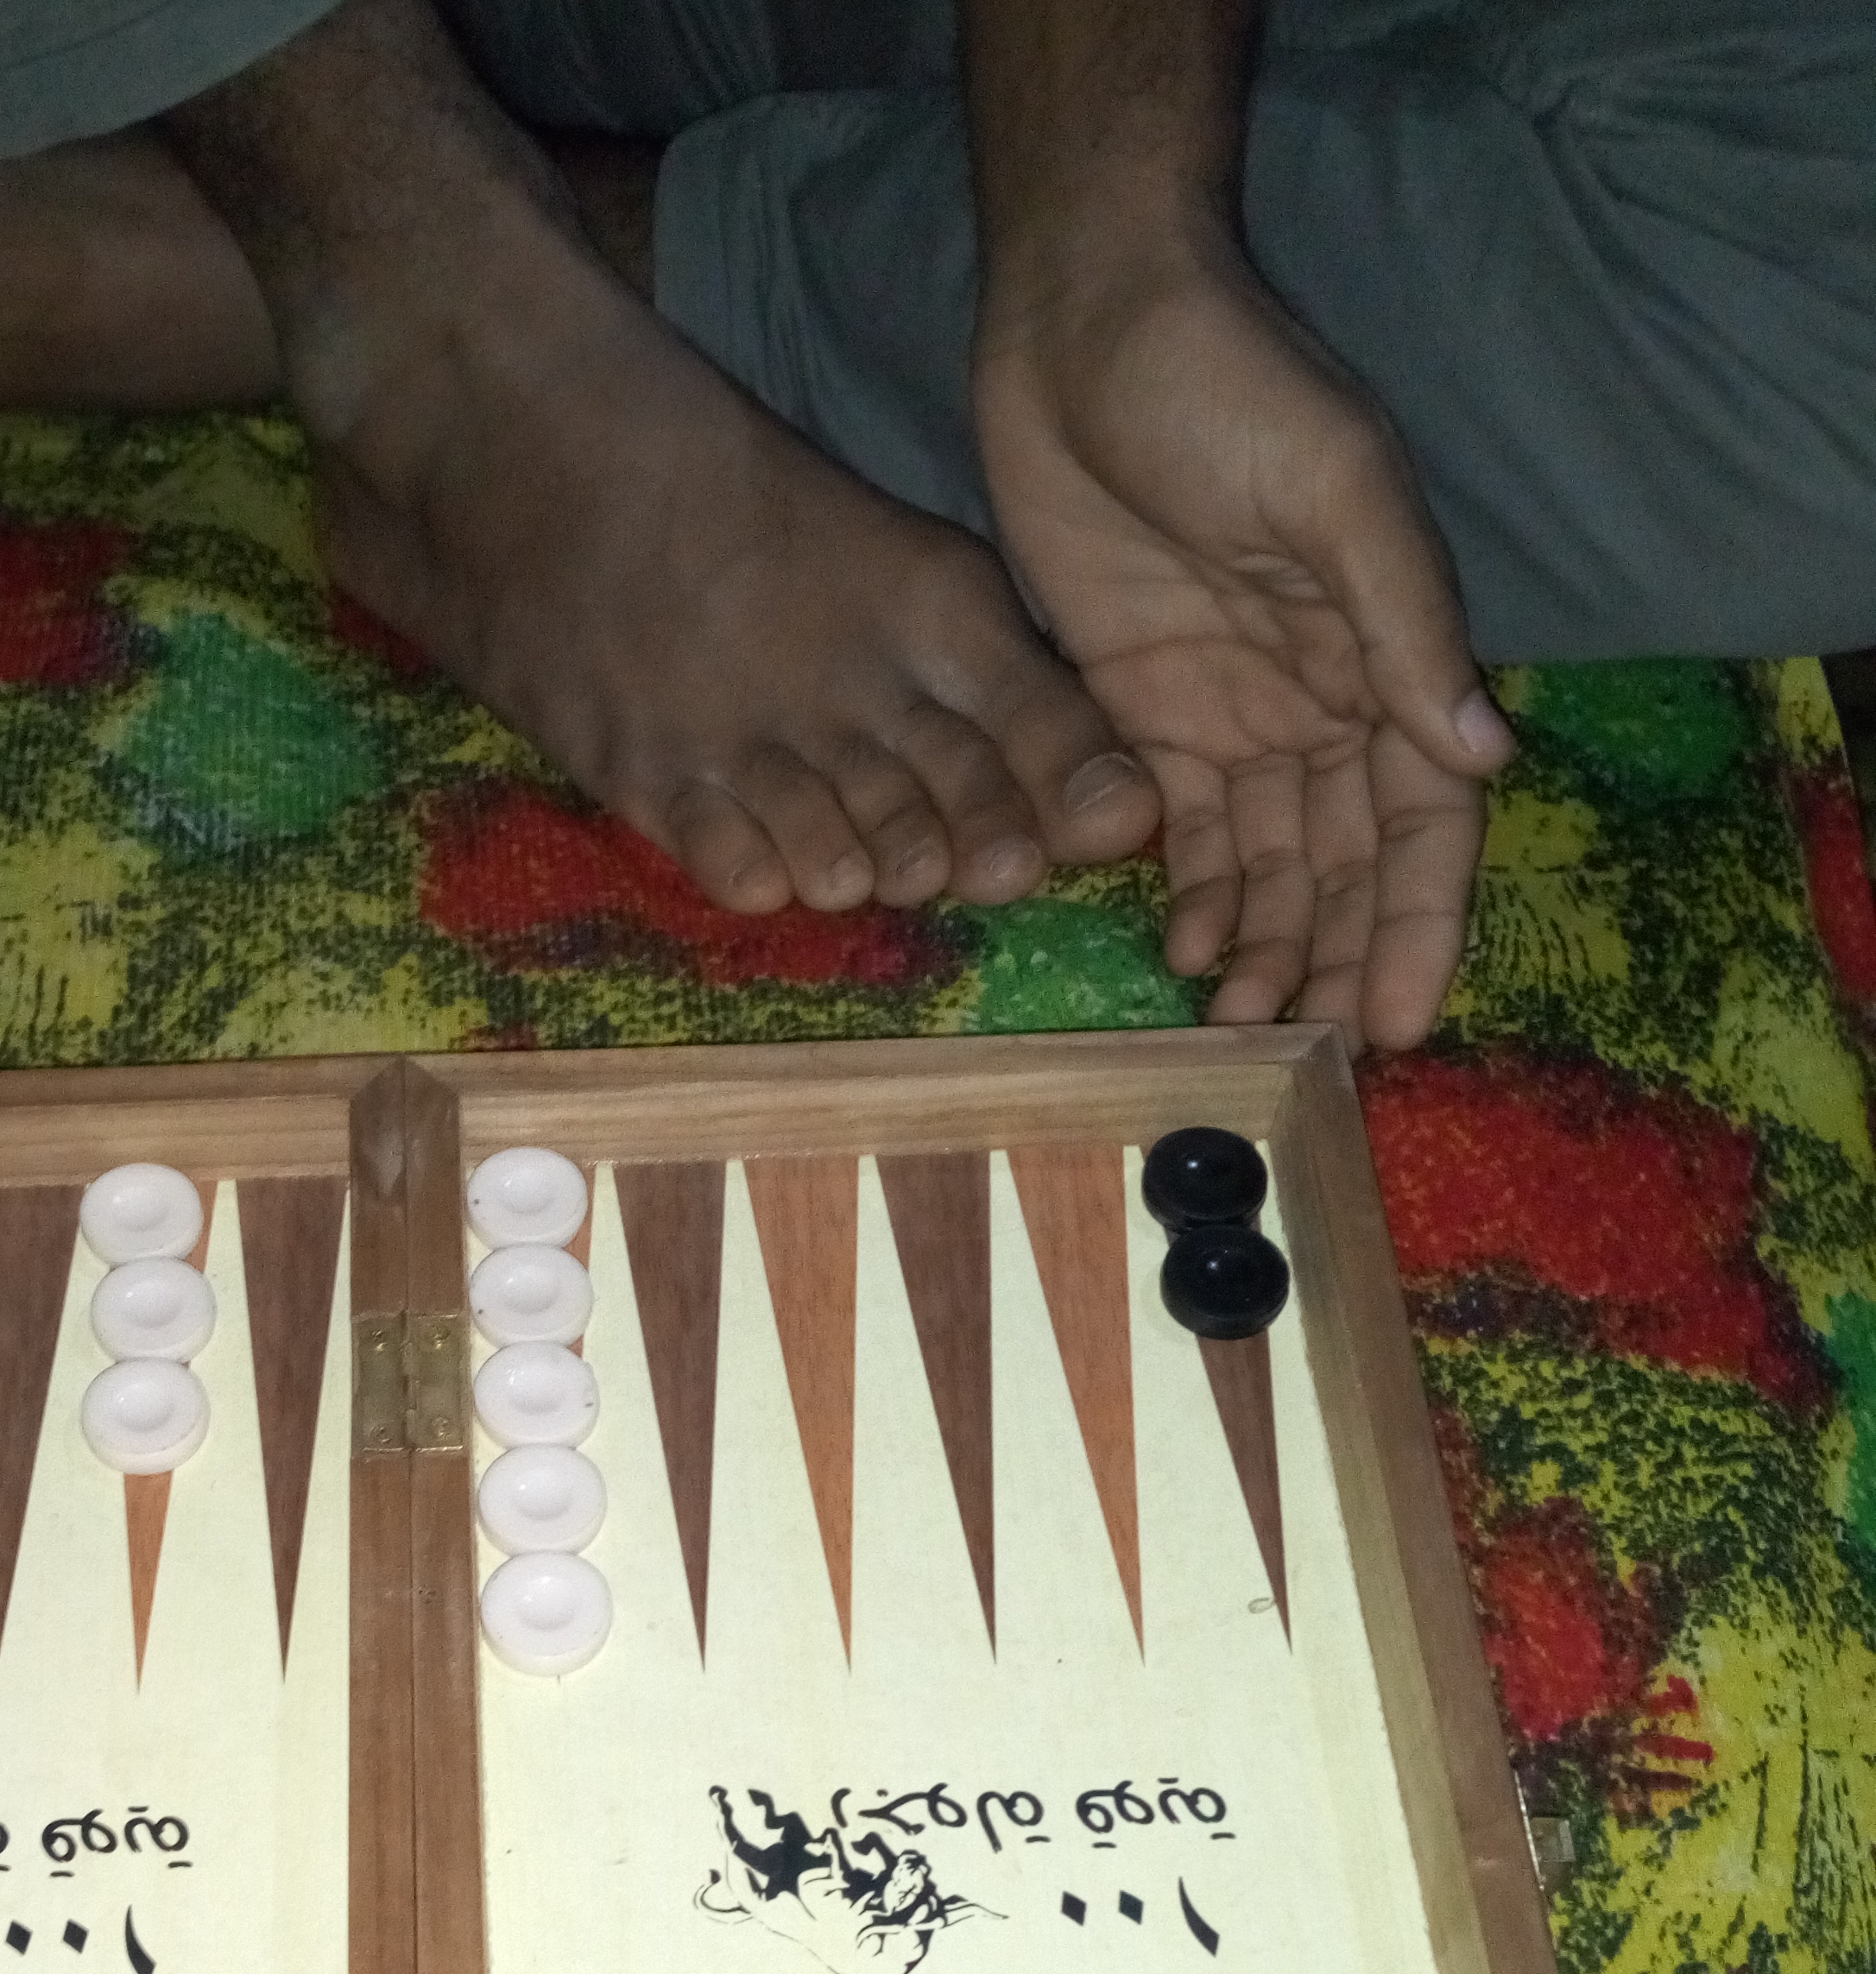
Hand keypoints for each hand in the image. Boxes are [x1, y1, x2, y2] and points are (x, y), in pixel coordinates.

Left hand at [973, 227, 1511, 1050]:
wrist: (1088, 323)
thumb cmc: (1228, 381)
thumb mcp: (1332, 490)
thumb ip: (1402, 625)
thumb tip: (1482, 756)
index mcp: (1387, 651)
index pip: (1423, 820)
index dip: (1415, 921)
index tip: (1396, 1021)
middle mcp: (1321, 696)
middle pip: (1345, 863)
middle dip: (1334, 959)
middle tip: (1304, 1054)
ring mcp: (1232, 709)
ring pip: (1266, 862)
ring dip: (1263, 946)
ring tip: (1238, 1026)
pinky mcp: (1142, 707)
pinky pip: (1180, 828)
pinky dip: (1190, 894)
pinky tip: (1183, 957)